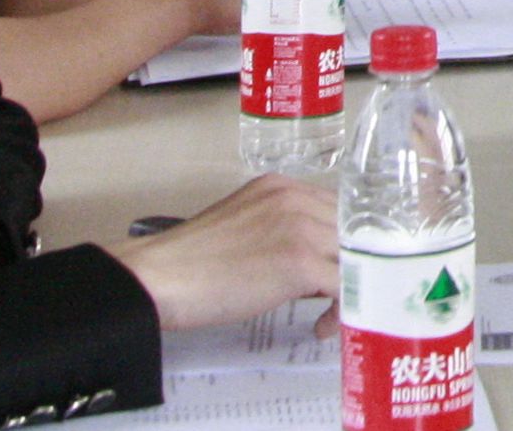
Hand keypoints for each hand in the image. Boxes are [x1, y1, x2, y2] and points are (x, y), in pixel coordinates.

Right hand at [107, 175, 337, 331]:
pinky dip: (339, 310)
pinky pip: (342, 286)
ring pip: (351, 256)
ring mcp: (299, 227)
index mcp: (280, 186)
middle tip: (335, 296)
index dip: (340, 242)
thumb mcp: (244, 225)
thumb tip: (311, 263)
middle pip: (349, 230)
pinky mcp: (298, 262)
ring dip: (347, 288)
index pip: (334, 209)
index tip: (336, 269)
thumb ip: (279, 229)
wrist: (161, 277)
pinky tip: (321, 326)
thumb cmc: (192, 262)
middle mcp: (295, 198)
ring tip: (328, 314)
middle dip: (347, 264)